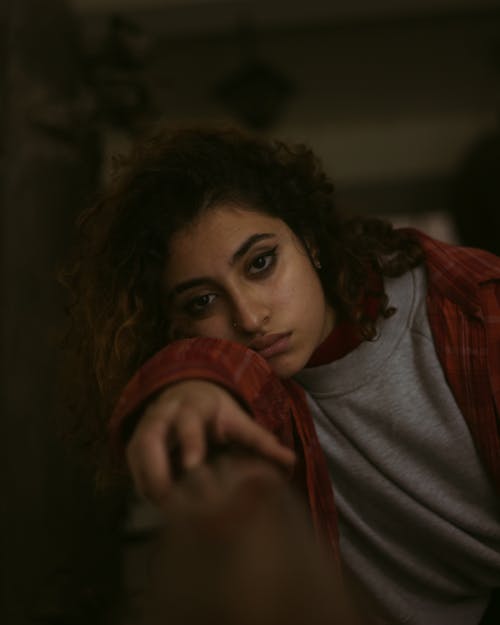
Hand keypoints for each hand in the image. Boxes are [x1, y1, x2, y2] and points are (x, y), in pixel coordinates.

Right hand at [125, 380, 295, 504]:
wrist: (186, 393)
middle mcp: (165, 413)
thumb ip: (260, 440)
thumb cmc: (216, 412)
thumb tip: (291, 461)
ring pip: (137, 454)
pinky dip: (146, 487)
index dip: (190, 442)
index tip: (194, 466)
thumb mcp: (238, 420)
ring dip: (150, 483)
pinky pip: (134, 468)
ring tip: (168, 508)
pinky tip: (163, 504)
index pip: (189, 421)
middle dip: (157, 471)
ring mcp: (146, 427)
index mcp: (194, 404)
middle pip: (151, 438)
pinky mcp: (135, 444)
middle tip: (170, 501)